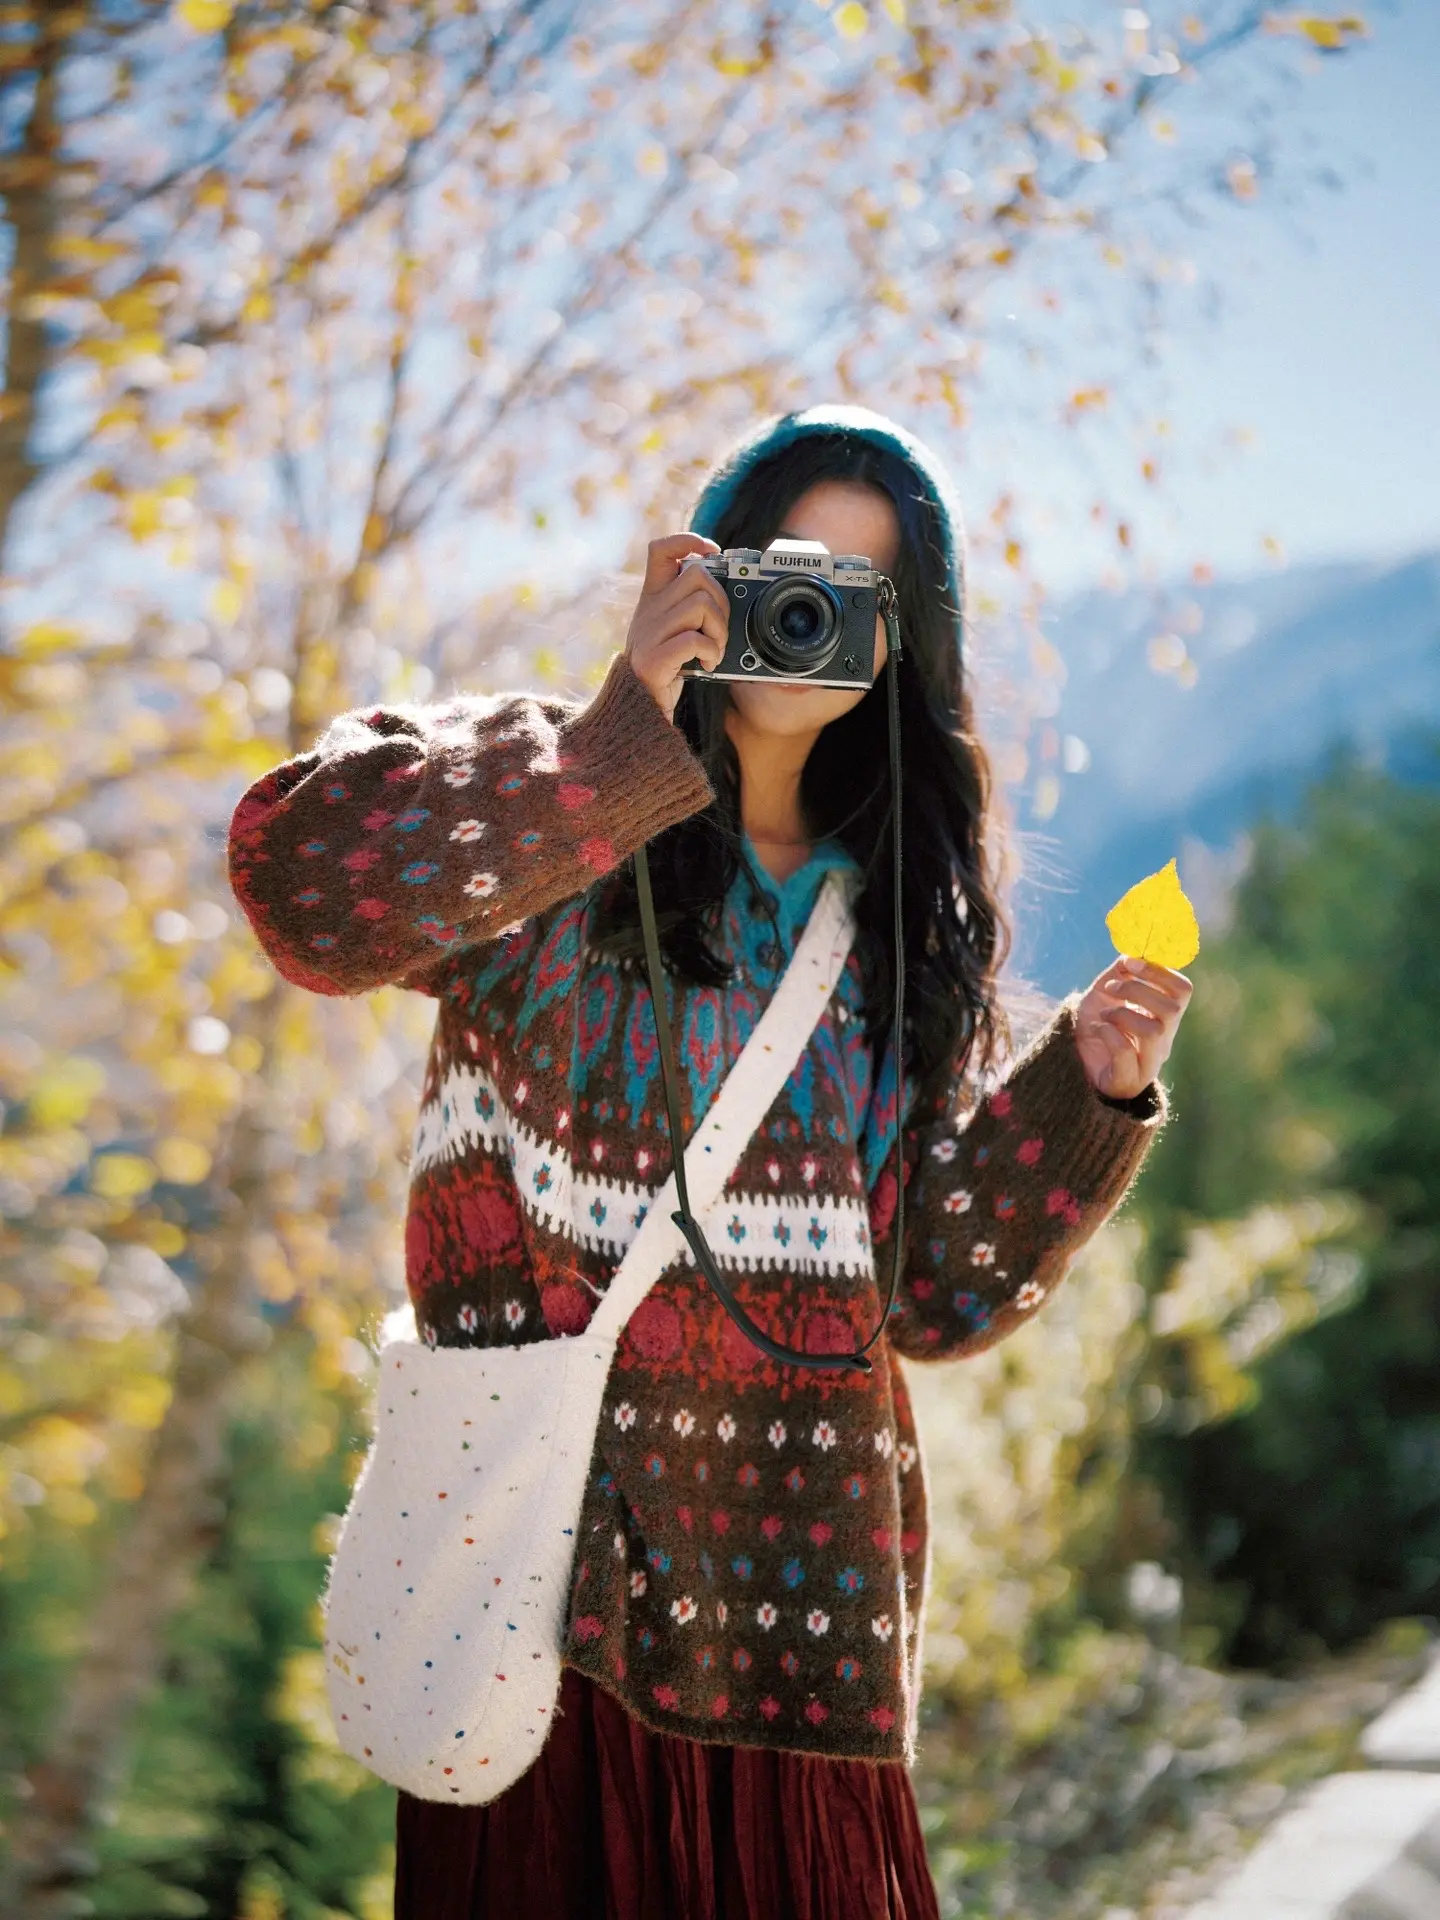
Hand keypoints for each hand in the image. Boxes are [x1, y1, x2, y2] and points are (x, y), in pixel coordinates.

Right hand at [625, 533, 730, 721]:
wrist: (637, 708)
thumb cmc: (664, 668)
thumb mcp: (674, 630)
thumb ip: (691, 607)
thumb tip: (725, 589)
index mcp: (652, 598)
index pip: (660, 549)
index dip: (688, 540)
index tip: (712, 552)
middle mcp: (648, 610)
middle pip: (697, 574)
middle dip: (721, 599)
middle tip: (719, 627)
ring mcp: (649, 633)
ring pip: (701, 605)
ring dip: (720, 630)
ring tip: (714, 650)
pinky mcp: (654, 659)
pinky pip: (695, 639)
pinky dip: (711, 652)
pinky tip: (707, 664)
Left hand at [1073, 955, 1191, 1100]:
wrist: (1072, 1060)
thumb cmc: (1096, 1024)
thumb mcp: (1105, 992)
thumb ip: (1121, 971)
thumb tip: (1133, 950)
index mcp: (1164, 1018)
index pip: (1182, 991)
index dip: (1159, 971)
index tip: (1130, 961)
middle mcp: (1163, 1041)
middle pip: (1171, 1009)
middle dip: (1137, 989)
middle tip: (1111, 988)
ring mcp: (1149, 1063)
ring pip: (1153, 1031)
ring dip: (1121, 1013)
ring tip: (1103, 1014)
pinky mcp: (1128, 1081)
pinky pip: (1126, 1052)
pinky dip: (1109, 1033)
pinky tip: (1097, 1029)